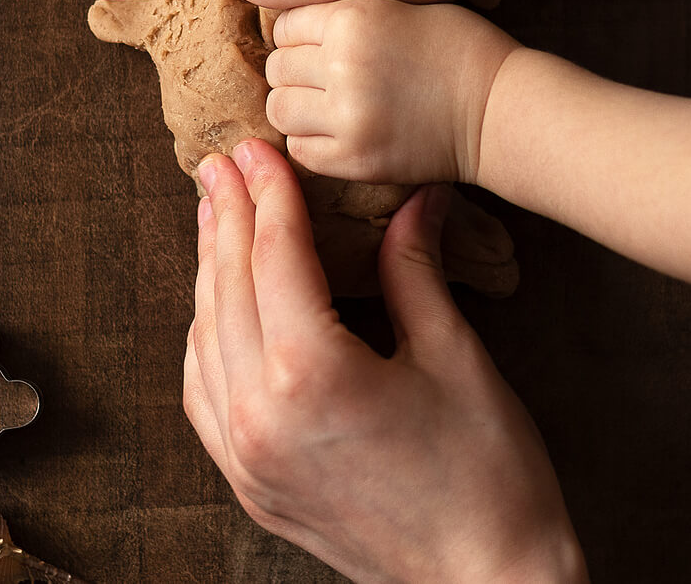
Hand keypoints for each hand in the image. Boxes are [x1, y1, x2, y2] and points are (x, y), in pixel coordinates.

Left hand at [185, 141, 586, 582]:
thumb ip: (416, 269)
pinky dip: (206, 339)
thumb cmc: (488, 475)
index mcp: (311, 374)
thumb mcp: (455, 356)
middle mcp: (259, 415)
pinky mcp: (249, 485)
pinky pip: (203, 395)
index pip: (274, 257)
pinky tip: (218, 309)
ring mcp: (245, 458)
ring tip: (218, 220)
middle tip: (221, 164)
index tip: (255, 149)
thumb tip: (415, 199)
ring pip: (203, 340)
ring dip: (209, 275)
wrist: (487, 582)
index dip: (267, 194)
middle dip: (227, 219)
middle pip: (227, 290)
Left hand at [264, 0, 518, 183]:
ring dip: (296, 107)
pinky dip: (311, 141)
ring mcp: (347, 117)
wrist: (498, 106)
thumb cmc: (458, 48)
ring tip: (323, 107)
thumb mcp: (400, 5)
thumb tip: (294, 29)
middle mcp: (342, 65)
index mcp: (351, 18)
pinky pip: (301, 149)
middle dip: (294, 72)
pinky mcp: (356, 159)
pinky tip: (336, 132)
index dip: (298, 37)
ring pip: (280, 109)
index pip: (285, 26)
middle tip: (322, 79)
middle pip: (277, 68)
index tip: (317, 46)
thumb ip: (346, 14)